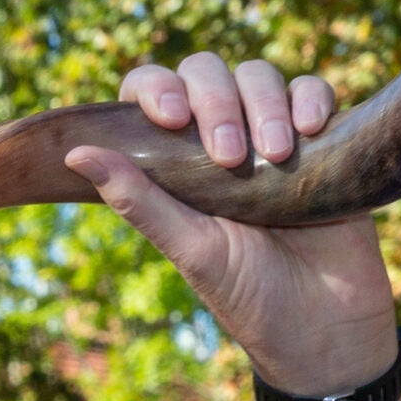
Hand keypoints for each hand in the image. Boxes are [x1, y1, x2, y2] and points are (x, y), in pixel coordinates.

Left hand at [65, 52, 397, 393]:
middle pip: (206, 73)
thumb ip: (137, 200)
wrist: (327, 327)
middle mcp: (220, 141)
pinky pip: (315, 91)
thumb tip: (74, 153)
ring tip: (276, 154)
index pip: (151, 92)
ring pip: (259, 76)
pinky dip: (311, 97)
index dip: (154, 87)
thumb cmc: (249, 294)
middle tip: (230, 156)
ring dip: (264, 103)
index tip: (170, 117)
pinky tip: (312, 129)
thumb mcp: (190, 248)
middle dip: (215, 99)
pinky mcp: (323, 141)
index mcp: (176, 164)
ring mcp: (272, 136)